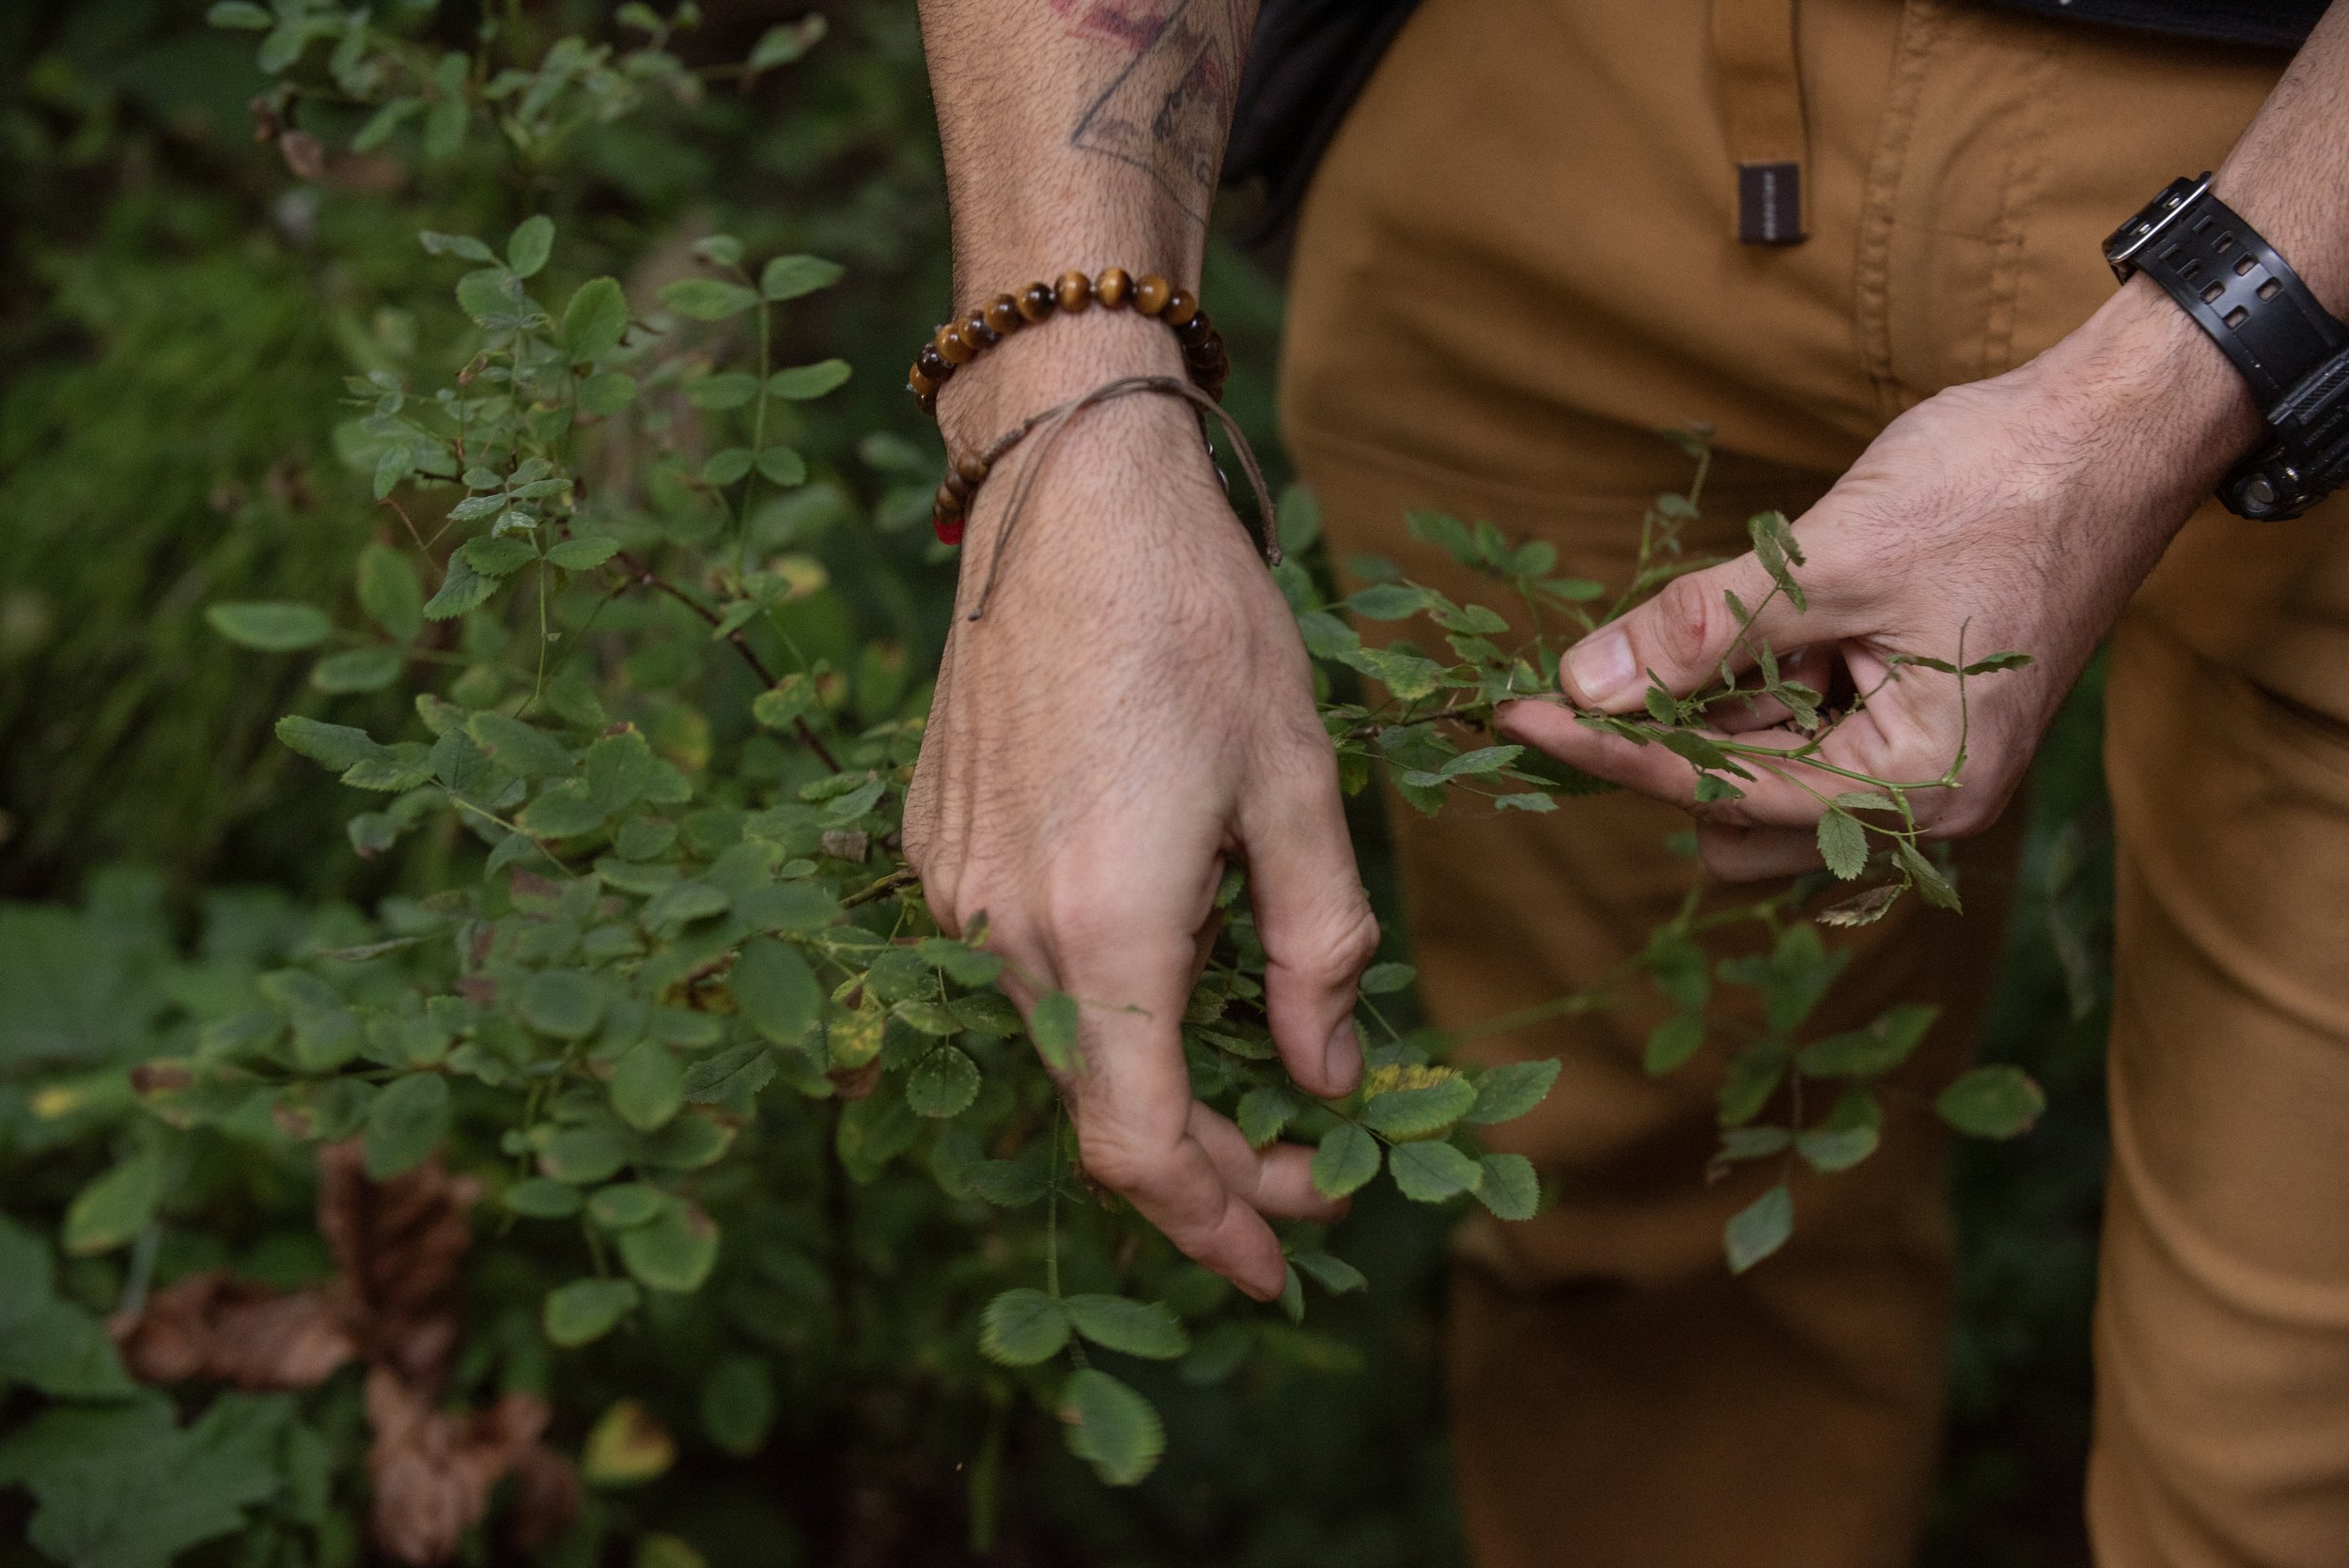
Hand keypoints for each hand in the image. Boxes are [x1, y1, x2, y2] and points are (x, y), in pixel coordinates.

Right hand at [904, 346, 1374, 1300]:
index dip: (1212, 1225)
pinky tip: (1156, 955)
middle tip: (1292, 1171)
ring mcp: (953, 889)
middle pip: (1097, 1105)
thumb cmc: (1202, 626)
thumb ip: (1317, 950)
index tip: (1283, 1261)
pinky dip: (1094, 997)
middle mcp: (1003, 930)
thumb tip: (1328, 1080)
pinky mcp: (936, 845)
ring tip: (1240, 1062)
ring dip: (1148, 1075)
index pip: (1139, 1146)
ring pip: (1057, 1038)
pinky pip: (1015, 964)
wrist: (1070, 497)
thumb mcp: (1299, 787)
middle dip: (1201, 1161)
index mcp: (1104, 929)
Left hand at [1495, 282, 2259, 880]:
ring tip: (1751, 605)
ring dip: (1718, 709)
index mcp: (1917, 786)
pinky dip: (1758, 685)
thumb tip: (1586, 683)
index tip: (1519, 714)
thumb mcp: (1833, 560)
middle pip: (1735, 818)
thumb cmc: (1998, 488)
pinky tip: (1773, 613)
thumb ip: (1704, 631)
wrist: (2114, 429)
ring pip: (1760, 778)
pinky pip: (1800, 732)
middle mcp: (1921, 803)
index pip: (1720, 792)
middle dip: (1674, 743)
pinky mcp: (1905, 718)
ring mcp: (1915, 764)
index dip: (1611, 750)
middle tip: (1633, 650)